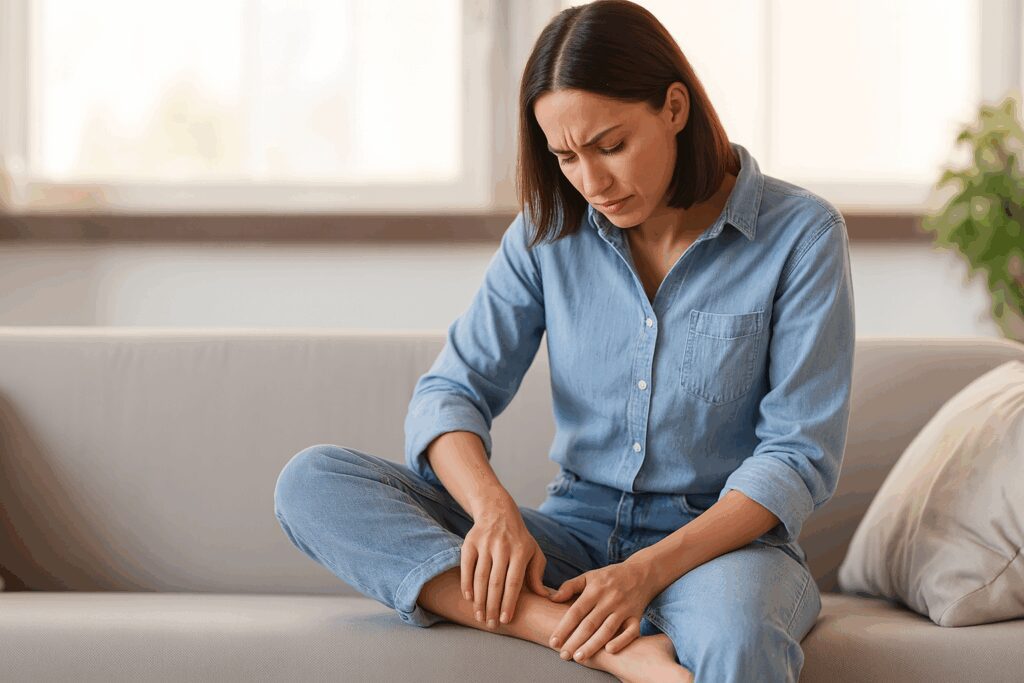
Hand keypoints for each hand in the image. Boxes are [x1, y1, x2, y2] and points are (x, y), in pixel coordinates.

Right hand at [461, 497, 552, 626]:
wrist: (498, 512)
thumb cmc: (519, 539)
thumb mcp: (534, 552)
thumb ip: (537, 575)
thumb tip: (544, 597)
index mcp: (521, 551)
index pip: (514, 582)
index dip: (509, 603)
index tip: (505, 620)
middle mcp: (502, 547)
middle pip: (496, 583)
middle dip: (493, 607)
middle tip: (491, 625)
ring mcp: (485, 544)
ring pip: (480, 577)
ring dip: (479, 600)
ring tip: (480, 617)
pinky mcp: (470, 543)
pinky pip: (466, 567)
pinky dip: (466, 584)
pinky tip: (469, 598)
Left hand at [547, 558, 656, 662]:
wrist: (641, 572)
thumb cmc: (609, 577)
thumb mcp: (589, 576)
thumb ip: (569, 586)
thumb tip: (552, 598)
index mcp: (595, 590)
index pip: (576, 611)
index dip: (564, 627)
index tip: (554, 641)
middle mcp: (609, 600)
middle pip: (590, 624)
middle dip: (575, 641)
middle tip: (563, 655)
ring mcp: (624, 609)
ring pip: (607, 630)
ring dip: (593, 645)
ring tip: (579, 657)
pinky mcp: (637, 616)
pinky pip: (631, 631)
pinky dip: (621, 641)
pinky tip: (609, 650)